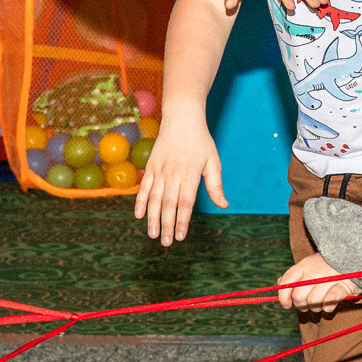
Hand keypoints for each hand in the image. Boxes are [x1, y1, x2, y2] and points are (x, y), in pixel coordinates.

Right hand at [134, 115, 224, 244]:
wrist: (182, 118)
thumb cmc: (201, 141)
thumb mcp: (213, 161)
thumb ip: (215, 185)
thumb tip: (223, 205)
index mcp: (190, 174)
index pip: (185, 202)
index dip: (182, 220)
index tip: (181, 236)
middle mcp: (173, 174)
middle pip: (168, 204)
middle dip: (167, 225)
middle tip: (166, 243)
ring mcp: (159, 170)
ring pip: (153, 198)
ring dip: (152, 218)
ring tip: (153, 234)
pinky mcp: (151, 166)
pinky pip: (144, 187)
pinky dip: (140, 201)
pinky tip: (138, 215)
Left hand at [277, 251, 359, 315]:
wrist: (358, 258)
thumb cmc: (330, 266)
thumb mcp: (311, 266)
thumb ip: (295, 275)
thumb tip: (279, 283)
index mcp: (304, 264)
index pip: (286, 281)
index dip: (282, 296)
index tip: (286, 305)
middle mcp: (315, 270)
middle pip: (299, 297)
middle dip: (302, 305)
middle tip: (309, 304)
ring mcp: (330, 277)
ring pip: (313, 302)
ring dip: (316, 307)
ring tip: (322, 302)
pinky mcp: (344, 285)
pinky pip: (330, 301)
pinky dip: (328, 307)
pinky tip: (330, 305)